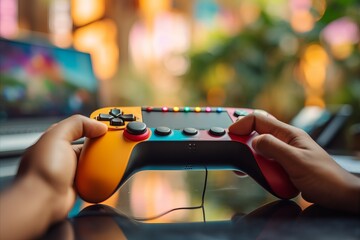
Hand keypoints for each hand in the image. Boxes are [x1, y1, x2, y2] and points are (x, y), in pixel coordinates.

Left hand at [0, 115, 106, 239]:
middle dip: (99, 144)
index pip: (78, 128)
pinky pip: (93, 177)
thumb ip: (77, 124)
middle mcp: (61, 155)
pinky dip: (99, 176)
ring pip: (91, 162)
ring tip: (110, 158)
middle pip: (87, 145)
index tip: (107, 126)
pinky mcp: (76, 186)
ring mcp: (69, 171)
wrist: (42, 202)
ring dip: (100, 161)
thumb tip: (97, 125)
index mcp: (55, 141)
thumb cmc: (41, 171)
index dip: (92, 125)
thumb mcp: (57, 136)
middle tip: (111, 143)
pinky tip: (105, 173)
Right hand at [229, 112, 359, 212]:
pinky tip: (257, 176)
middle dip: (243, 143)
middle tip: (234, 152)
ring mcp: (282, 155)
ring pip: (257, 152)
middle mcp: (284, 142)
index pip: (259, 120)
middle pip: (255, 135)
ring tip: (247, 169)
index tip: (230, 134)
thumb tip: (253, 141)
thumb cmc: (325, 177)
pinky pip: (263, 165)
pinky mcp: (282, 168)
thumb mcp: (296, 161)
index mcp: (288, 134)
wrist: (338, 196)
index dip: (242, 124)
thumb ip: (273, 148)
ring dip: (251, 160)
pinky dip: (257, 170)